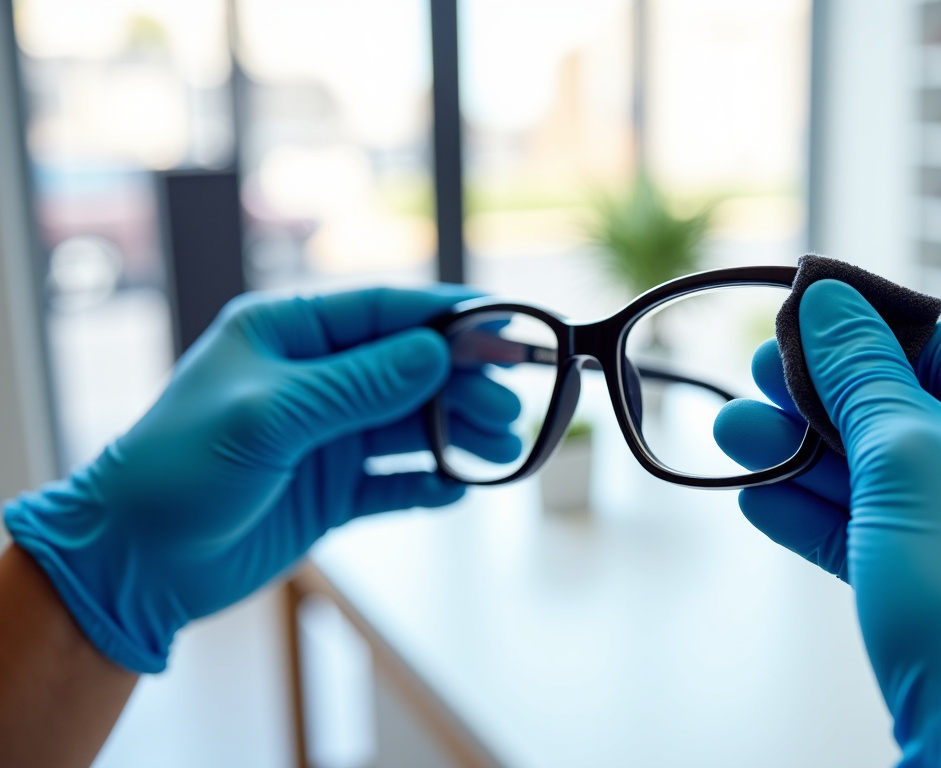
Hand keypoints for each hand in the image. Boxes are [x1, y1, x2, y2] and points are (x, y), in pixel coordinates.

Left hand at [4, 286, 520, 672]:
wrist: (133, 564)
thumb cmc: (178, 472)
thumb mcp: (271, 417)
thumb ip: (359, 385)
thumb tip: (438, 353)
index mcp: (285, 334)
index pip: (383, 312)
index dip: (448, 320)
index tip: (506, 329)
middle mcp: (312, 379)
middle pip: (408, 368)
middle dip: (463, 383)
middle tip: (510, 405)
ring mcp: (324, 435)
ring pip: (410, 425)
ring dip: (456, 434)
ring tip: (501, 449)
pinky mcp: (330, 489)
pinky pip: (395, 479)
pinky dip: (429, 483)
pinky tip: (459, 488)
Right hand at [713, 280, 940, 764]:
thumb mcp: (903, 453)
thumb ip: (858, 372)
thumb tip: (828, 298)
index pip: (939, 344)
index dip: (858, 330)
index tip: (789, 320)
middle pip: (899, 406)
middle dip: (815, 398)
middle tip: (747, 378)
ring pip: (878, 472)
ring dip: (801, 456)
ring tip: (730, 434)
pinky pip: (876, 529)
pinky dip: (820, 515)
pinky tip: (759, 499)